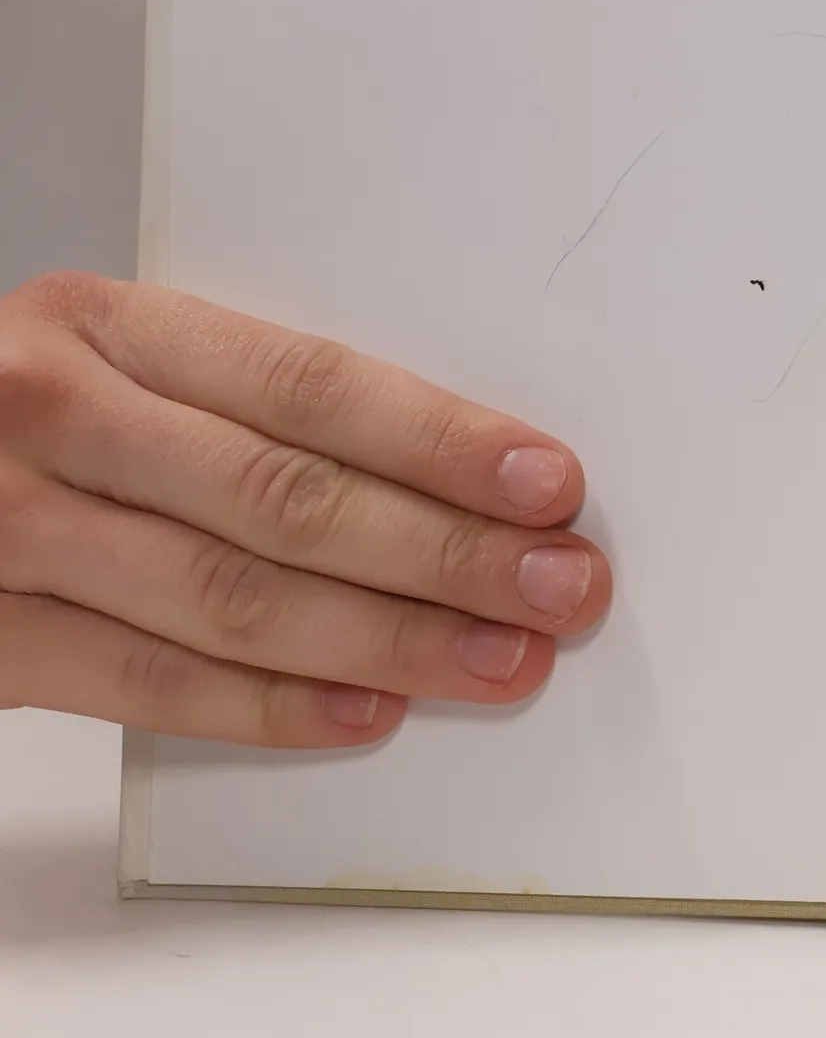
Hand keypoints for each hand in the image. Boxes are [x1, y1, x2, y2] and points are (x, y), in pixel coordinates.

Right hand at [0, 272, 609, 746]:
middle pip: (287, 496)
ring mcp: (7, 533)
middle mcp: (55, 417)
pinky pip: (143, 682)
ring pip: (230, 597)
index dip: (438, 440)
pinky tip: (369, 711)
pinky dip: (267, 705)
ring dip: (387, 637)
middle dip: (445, 550)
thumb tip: (450, 467)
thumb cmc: (21, 403)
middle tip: (559, 584)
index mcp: (112, 326)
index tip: (546, 482)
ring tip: (498, 658)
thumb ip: (246, 404)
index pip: (309, 385)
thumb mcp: (120, 358)